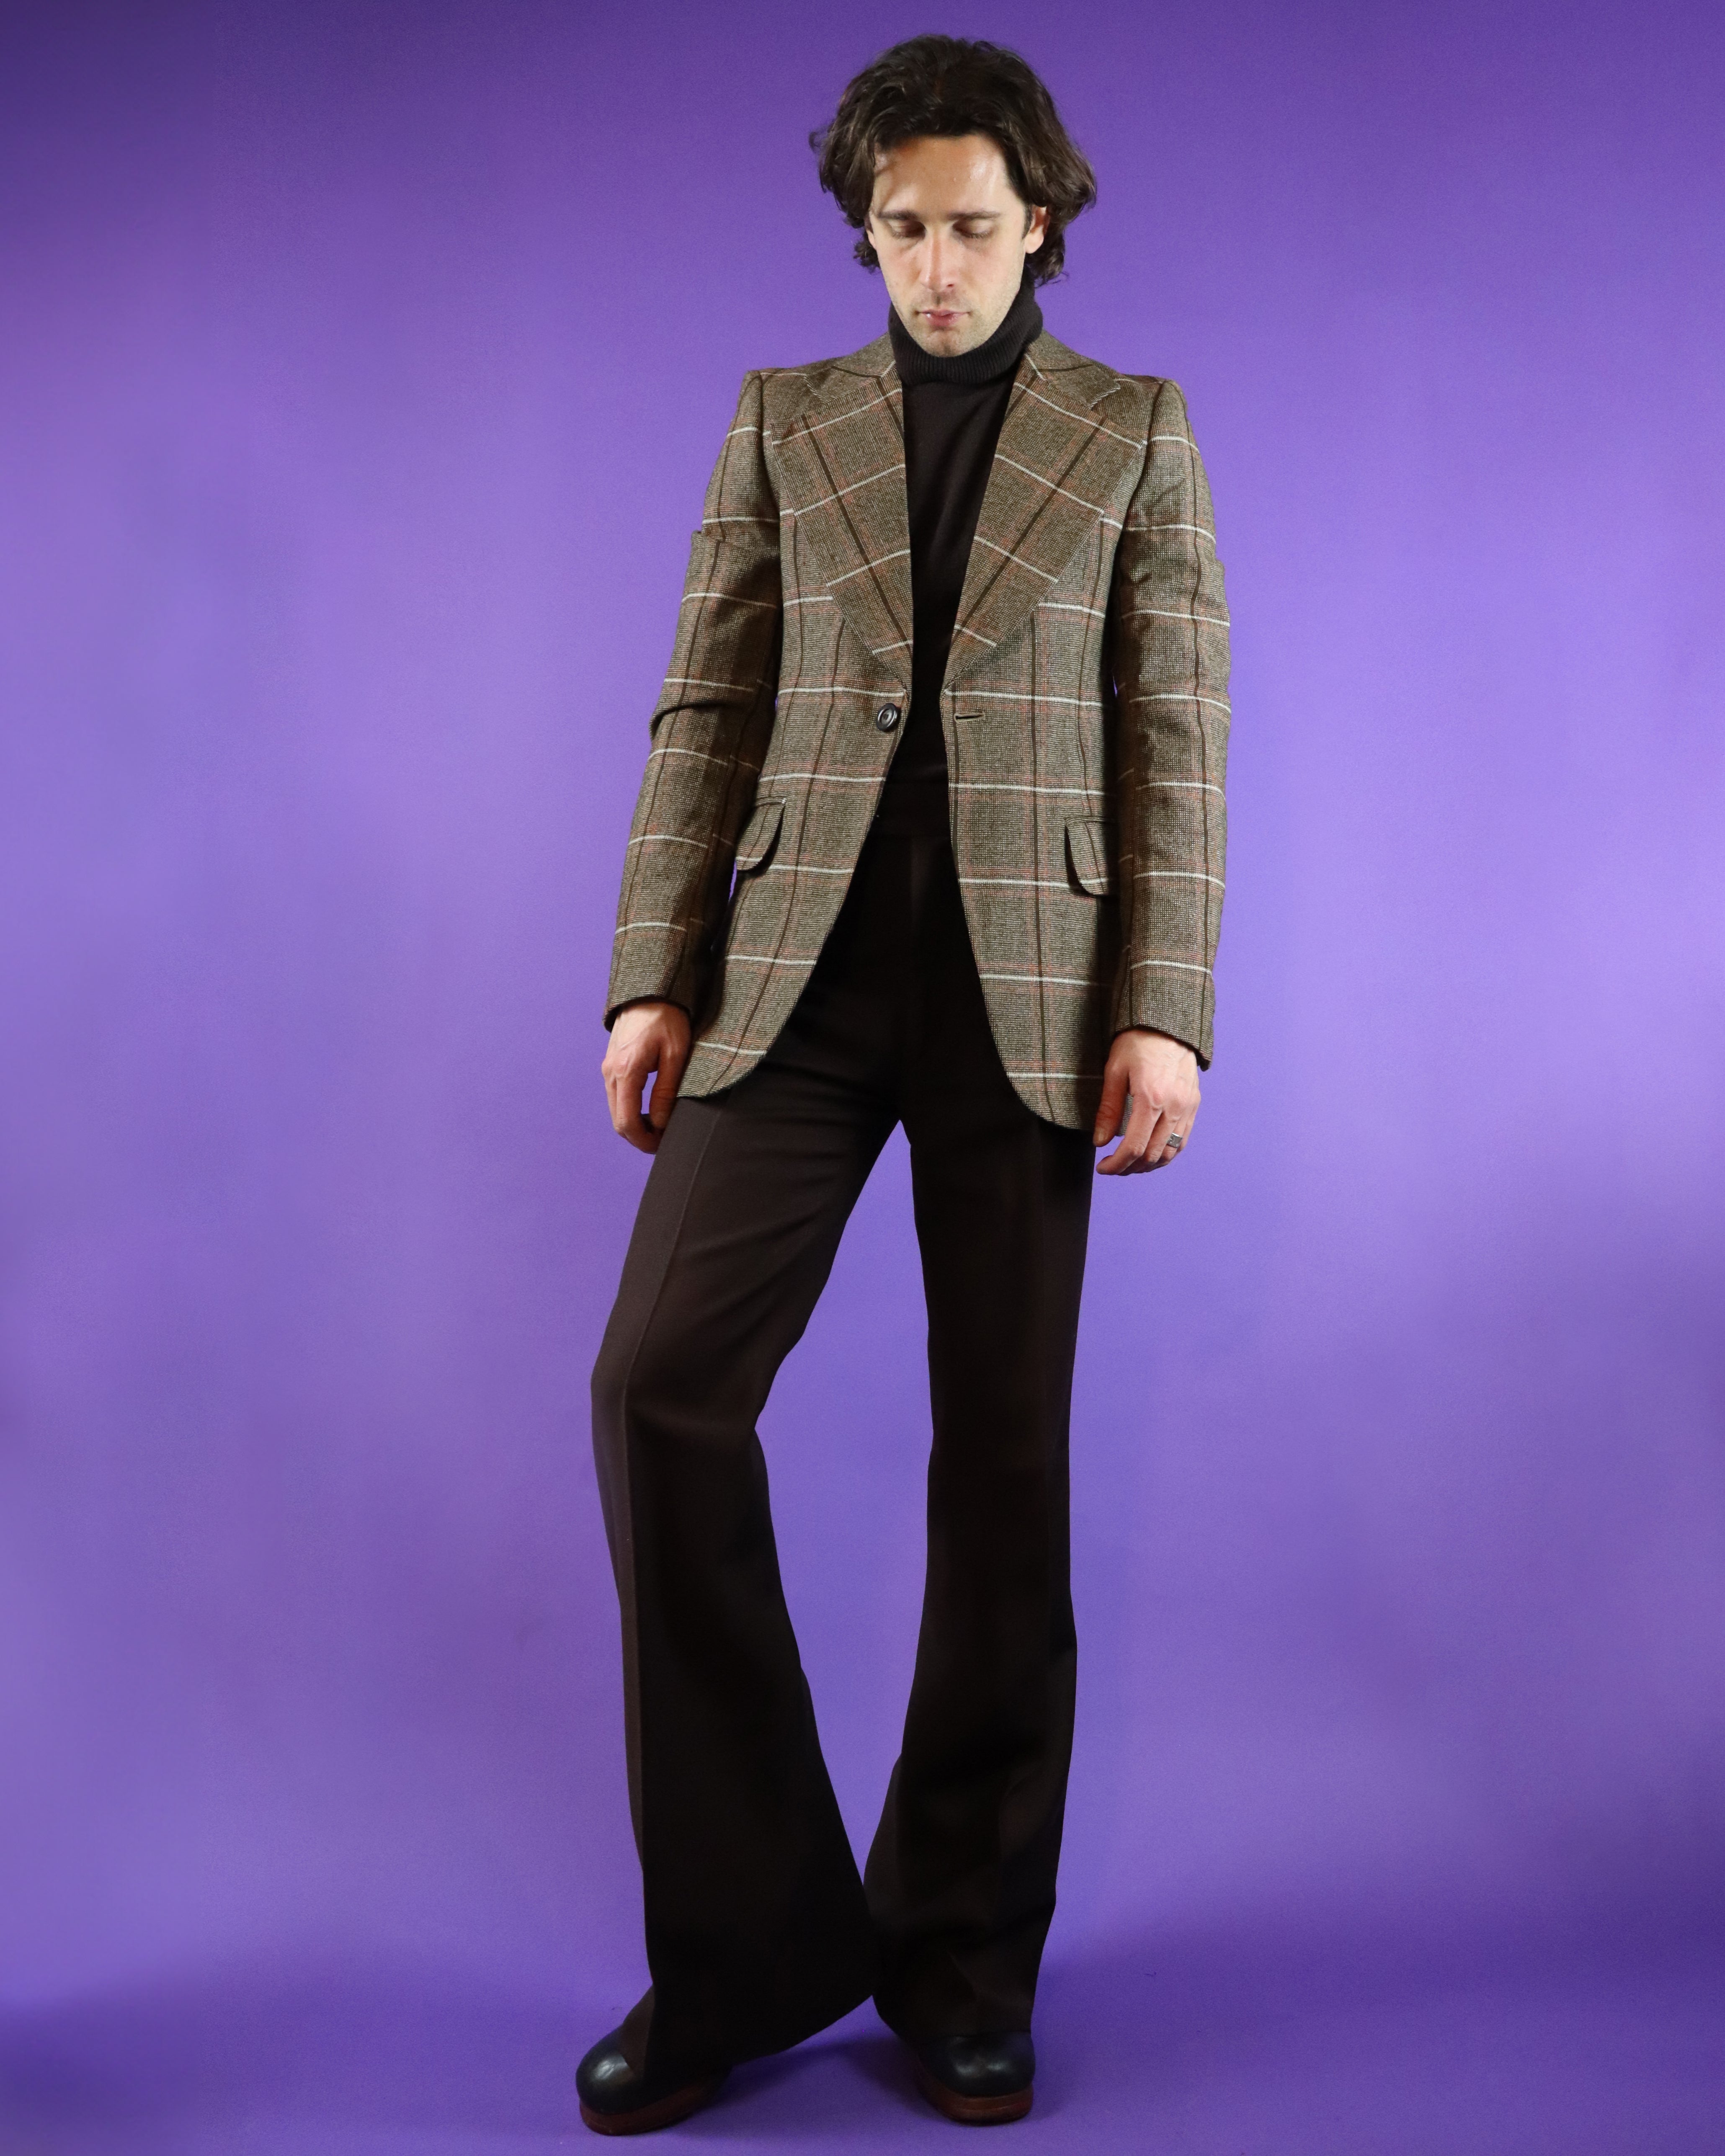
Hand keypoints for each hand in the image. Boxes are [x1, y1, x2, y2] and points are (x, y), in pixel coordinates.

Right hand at [602, 1001, 690, 1153]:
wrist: (650, 991)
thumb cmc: (668, 1019)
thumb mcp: (676, 1056)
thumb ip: (666, 1092)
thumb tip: (661, 1124)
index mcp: (626, 1071)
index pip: (626, 1121)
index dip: (643, 1140)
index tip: (662, 1146)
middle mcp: (610, 1072)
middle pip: (618, 1120)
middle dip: (639, 1137)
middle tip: (663, 1141)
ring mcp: (608, 1068)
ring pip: (616, 1110)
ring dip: (635, 1124)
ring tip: (660, 1128)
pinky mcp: (611, 1064)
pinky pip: (617, 1097)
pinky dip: (630, 1110)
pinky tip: (650, 1111)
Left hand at [1093, 1028, 1199, 1175]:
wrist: (1167, 1024)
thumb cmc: (1137, 1043)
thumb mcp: (1114, 1072)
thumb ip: (1108, 1110)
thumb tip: (1100, 1142)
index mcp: (1151, 1098)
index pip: (1135, 1146)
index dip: (1117, 1164)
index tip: (1103, 1168)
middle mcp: (1174, 1106)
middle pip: (1153, 1154)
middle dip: (1130, 1168)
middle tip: (1113, 1168)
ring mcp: (1187, 1106)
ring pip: (1170, 1152)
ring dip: (1149, 1165)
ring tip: (1130, 1165)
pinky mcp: (1193, 1105)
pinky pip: (1182, 1140)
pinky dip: (1166, 1153)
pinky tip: (1151, 1154)